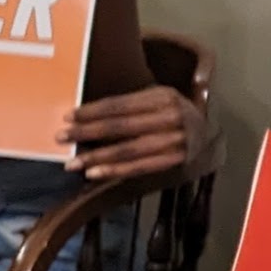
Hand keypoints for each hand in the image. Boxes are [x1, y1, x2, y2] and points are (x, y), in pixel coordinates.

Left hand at [61, 85, 201, 180]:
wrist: (208, 133)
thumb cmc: (171, 113)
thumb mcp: (157, 98)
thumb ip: (130, 104)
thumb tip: (84, 115)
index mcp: (164, 96)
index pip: (121, 104)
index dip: (92, 111)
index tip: (68, 116)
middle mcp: (172, 118)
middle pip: (122, 126)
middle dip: (88, 132)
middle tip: (62, 137)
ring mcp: (176, 141)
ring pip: (129, 150)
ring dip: (97, 157)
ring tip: (73, 162)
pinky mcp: (175, 161)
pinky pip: (140, 167)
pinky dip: (115, 171)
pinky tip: (94, 173)